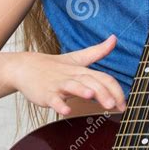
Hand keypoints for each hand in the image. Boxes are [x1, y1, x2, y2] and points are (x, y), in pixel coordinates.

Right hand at [7, 34, 125, 116]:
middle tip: (113, 105)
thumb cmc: (54, 66)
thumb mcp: (77, 58)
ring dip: (81, 90)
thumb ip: (97, 51)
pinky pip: (53, 99)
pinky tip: (66, 110)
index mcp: (82, 70)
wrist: (25, 67)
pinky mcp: (46, 93)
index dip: (115, 90)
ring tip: (91, 96)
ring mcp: (58, 84)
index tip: (123, 104)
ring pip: (72, 86)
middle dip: (103, 93)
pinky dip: (59, 104)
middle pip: (90, 82)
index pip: (103, 77)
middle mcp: (72, 76)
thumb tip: (114, 38)